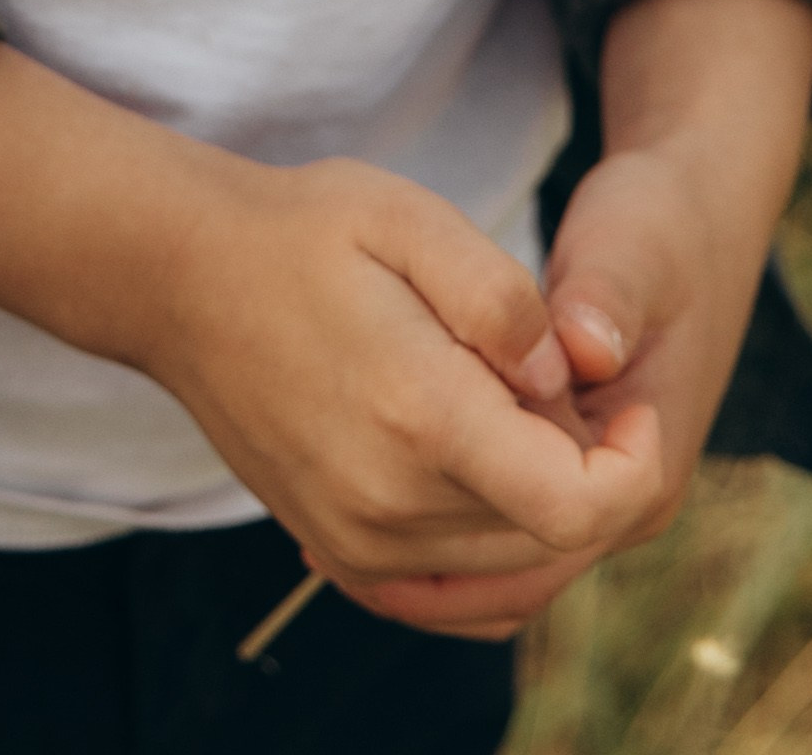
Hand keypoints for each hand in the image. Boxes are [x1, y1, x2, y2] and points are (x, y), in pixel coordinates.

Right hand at [0, 46, 662, 601]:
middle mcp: (387, 505)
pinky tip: (488, 474)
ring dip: (544, 506)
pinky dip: (497, 553)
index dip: (632, 464)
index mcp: (417, 417)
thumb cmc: (300, 233)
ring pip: (508, 571)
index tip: (631, 401)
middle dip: (588, 472)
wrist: (179, 278)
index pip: (576, 506)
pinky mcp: (337, 555)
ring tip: (518, 412)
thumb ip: (504, 298)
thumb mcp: (410, 217)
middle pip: (551, 541)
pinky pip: (452, 595)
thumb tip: (563, 374)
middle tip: (566, 386)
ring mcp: (355, 543)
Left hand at [343, 0, 811, 640]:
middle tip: (329, 472)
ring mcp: (597, 516)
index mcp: (653, 467)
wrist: (688, 230)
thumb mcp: (634, 243)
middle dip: (420, 532)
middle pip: (509, 566)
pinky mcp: (557, 490)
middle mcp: (629, 516)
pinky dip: (420, 551)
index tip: (401, 413)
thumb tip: (575, 350)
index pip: (557, 522)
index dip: (474, 476)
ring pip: (488, 574)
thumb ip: (603, 293)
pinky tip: (339, 533)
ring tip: (310, 511)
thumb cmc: (657, 230)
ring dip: (408, 556)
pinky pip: (483, 556)